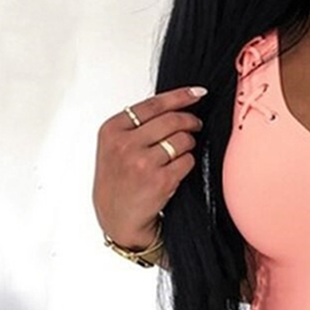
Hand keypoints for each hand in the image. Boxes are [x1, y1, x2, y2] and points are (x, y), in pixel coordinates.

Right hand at [92, 86, 204, 247]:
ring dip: (189, 144)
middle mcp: (125, 144)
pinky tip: (179, 169)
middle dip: (190, 121)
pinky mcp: (160, 180)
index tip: (197, 93)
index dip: (180, 96)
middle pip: (172, 120)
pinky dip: (188, 162)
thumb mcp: (115, 147)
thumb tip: (174, 105)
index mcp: (112, 130)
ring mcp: (142, 163)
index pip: (153, 104)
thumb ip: (137, 126)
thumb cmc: (119, 181)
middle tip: (196, 124)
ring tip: (181, 151)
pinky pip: (187, 161)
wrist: (118, 216)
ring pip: (182, 139)